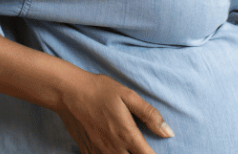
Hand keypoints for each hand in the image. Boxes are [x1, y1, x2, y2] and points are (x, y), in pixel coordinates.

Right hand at [54, 72, 173, 153]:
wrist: (68, 92)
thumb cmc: (100, 90)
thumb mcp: (128, 96)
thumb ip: (150, 115)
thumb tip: (168, 133)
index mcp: (127, 135)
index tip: (159, 153)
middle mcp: (114, 148)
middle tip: (141, 148)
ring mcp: (99, 151)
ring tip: (127, 147)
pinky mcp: (87, 150)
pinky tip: (112, 149)